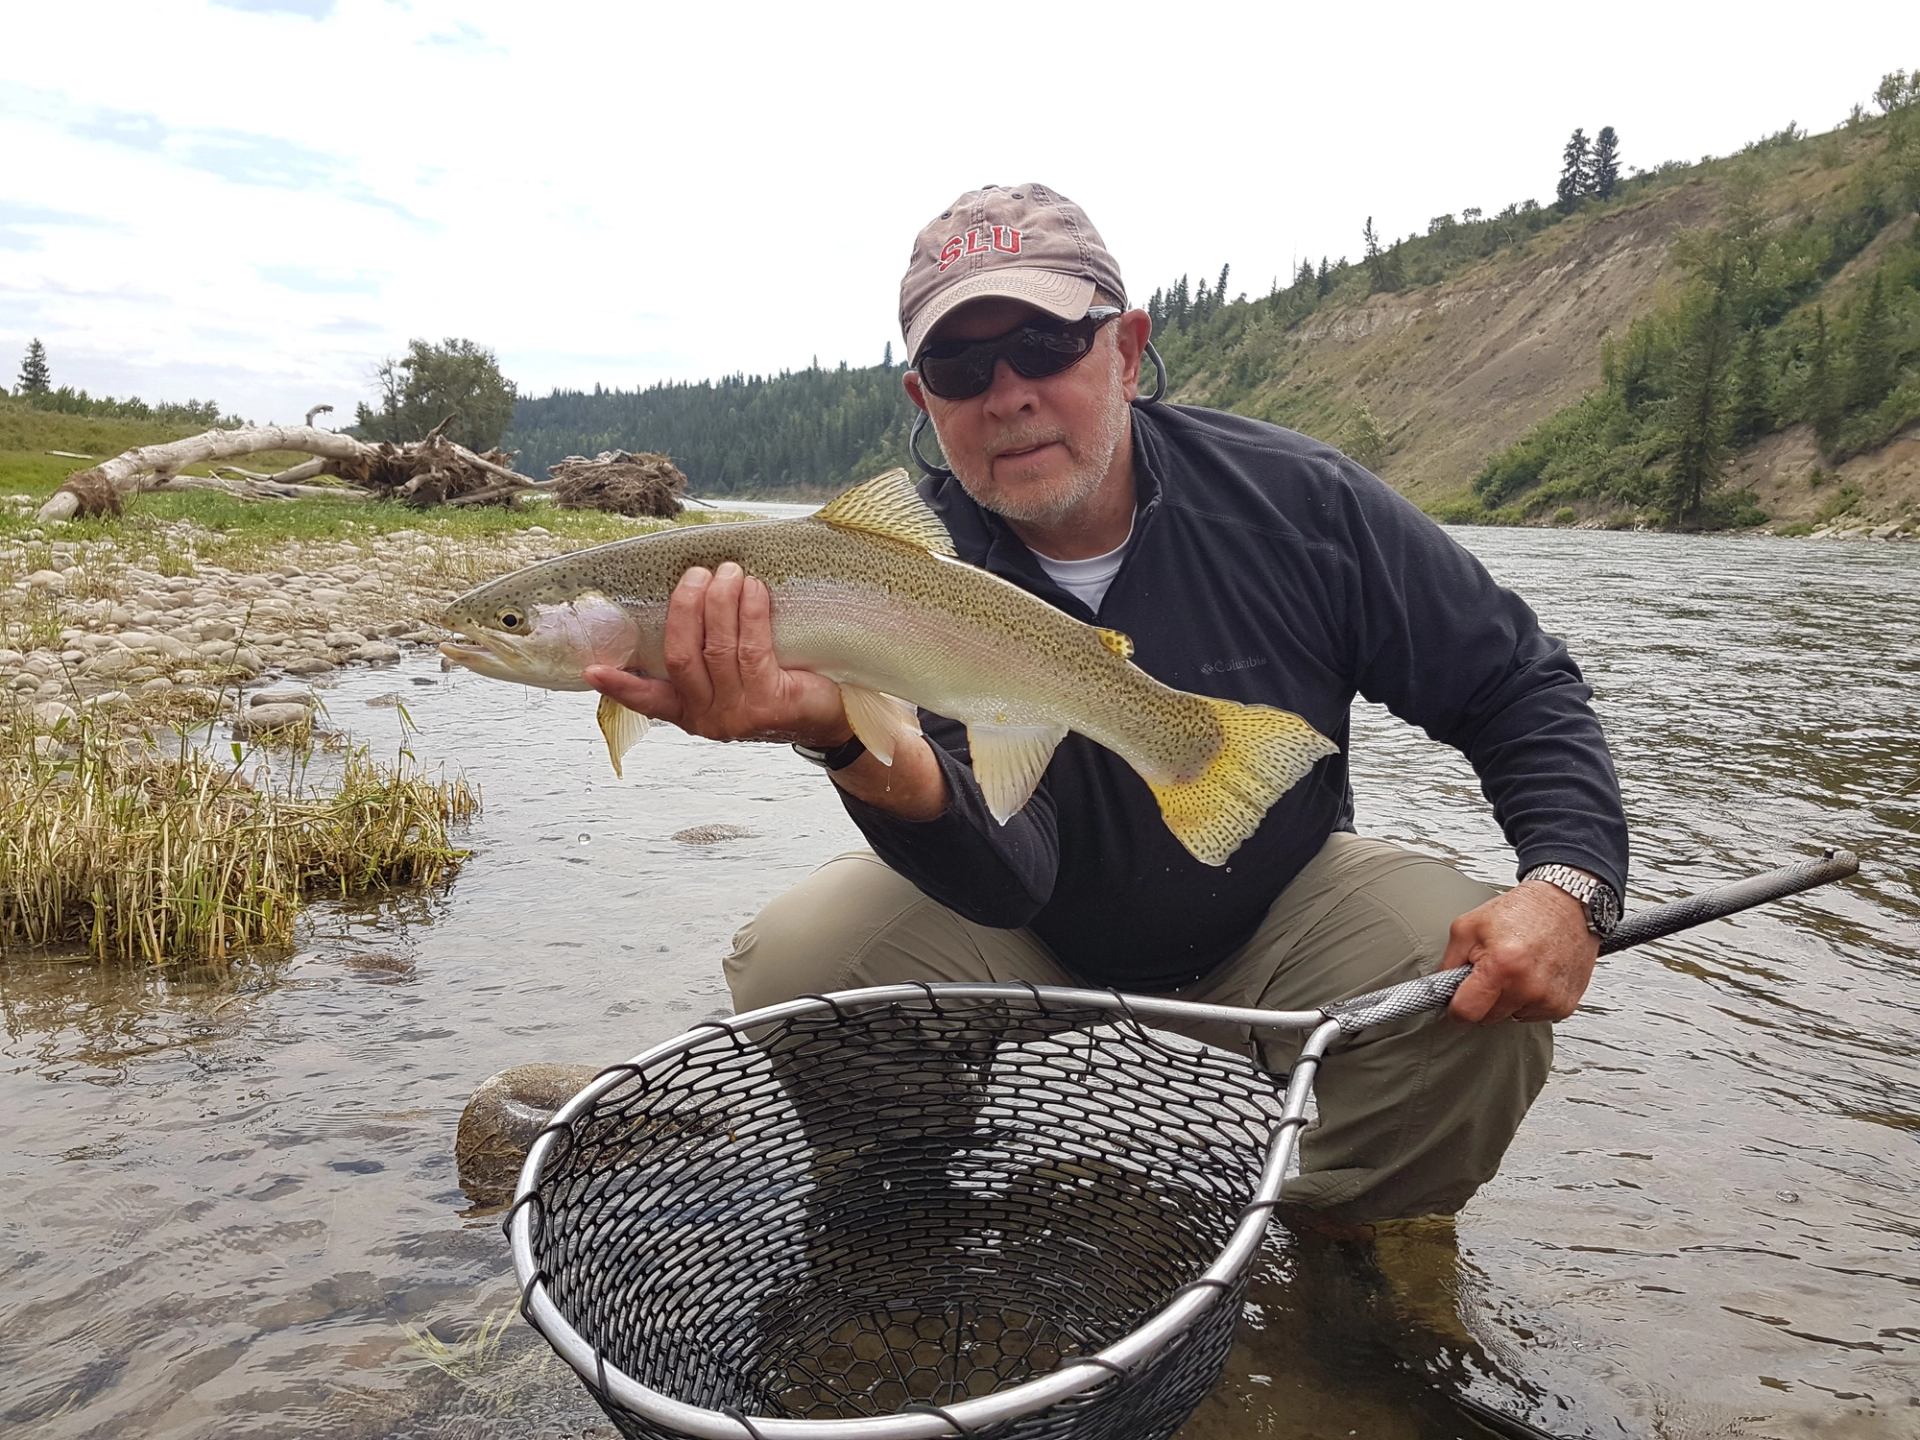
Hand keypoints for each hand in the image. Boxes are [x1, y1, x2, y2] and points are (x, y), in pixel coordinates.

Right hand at [582, 562, 848, 746]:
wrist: (832, 718)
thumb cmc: (781, 685)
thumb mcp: (738, 678)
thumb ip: (709, 655)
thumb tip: (693, 594)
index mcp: (691, 713)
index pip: (648, 701)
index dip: (620, 685)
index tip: (592, 670)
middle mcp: (709, 719)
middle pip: (681, 656)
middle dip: (686, 608)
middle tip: (698, 573)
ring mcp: (738, 716)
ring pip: (716, 649)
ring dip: (720, 602)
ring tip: (729, 571)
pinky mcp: (770, 706)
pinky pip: (752, 649)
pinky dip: (750, 613)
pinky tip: (754, 590)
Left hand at [1441, 881, 1599, 1023]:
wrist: (1567, 905)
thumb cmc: (1521, 912)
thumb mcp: (1469, 926)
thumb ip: (1449, 962)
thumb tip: (1439, 989)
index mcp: (1502, 966)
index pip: (1467, 1012)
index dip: (1456, 1008)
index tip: (1457, 1001)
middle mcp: (1529, 987)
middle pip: (1488, 1018)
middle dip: (1484, 999)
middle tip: (1492, 972)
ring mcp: (1549, 1000)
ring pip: (1510, 1017)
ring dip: (1508, 1000)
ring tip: (1516, 969)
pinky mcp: (1564, 1006)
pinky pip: (1533, 1016)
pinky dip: (1528, 1000)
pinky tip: (1534, 975)